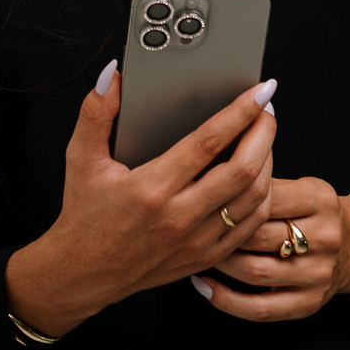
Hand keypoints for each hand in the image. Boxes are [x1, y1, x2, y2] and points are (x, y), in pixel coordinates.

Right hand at [4, 67, 277, 337]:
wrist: (84, 273)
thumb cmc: (84, 214)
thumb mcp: (81, 158)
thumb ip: (95, 113)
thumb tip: (111, 75)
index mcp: (151, 188)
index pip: (208, 142)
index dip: (240, 112)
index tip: (259, 91)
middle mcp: (179, 216)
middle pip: (243, 169)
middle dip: (264, 132)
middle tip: (267, 108)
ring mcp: (197, 240)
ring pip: (254, 198)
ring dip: (268, 161)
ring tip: (264, 136)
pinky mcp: (206, 256)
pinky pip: (250, 226)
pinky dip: (263, 196)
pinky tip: (258, 175)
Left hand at [194, 176, 349, 321]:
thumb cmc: (315, 212)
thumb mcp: (302, 186)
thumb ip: (264, 183)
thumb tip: (209, 177)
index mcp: (320, 200)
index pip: (264, 197)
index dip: (228, 197)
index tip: (202, 196)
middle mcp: (324, 238)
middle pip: (257, 236)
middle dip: (219, 232)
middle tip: (191, 226)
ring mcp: (318, 274)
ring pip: (254, 272)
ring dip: (218, 263)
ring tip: (196, 251)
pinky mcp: (309, 304)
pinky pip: (261, 309)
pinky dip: (226, 300)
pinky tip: (204, 287)